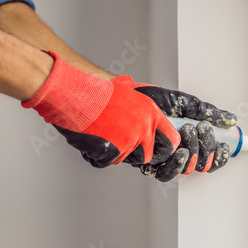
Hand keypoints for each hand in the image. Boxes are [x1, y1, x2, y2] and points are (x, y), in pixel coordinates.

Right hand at [22, 51, 179, 167]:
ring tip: (102, 135)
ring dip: (114, 152)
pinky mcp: (115, 150)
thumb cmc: (95, 91)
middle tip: (120, 146)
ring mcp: (130, 140)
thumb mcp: (123, 87)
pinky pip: (108, 161)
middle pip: (148, 156)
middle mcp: (144, 127)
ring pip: (126, 159)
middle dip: (136, 155)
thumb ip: (134, 94)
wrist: (74, 95)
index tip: (156, 150)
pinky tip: (92, 138)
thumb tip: (132, 85)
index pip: (172, 139)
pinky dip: (98, 155)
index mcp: (151, 112)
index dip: (165, 148)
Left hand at [121, 79, 236, 179]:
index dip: (219, 157)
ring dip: (192, 154)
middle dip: (206, 148)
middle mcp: (175, 154)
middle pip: (199, 166)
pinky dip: (175, 163)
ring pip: (184, 170)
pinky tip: (179, 150)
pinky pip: (163, 172)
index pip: (208, 159)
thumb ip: (207, 112)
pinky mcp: (145, 162)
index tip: (225, 145)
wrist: (125, 96)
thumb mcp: (185, 102)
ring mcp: (161, 160)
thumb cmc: (152, 99)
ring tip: (188, 132)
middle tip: (201, 127)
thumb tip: (231, 119)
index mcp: (188, 143)